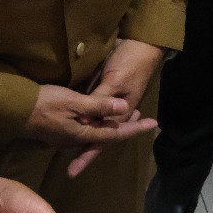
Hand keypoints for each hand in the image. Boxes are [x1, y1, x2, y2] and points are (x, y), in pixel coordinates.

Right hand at [22, 84, 157, 156]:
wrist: (12, 109)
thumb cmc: (44, 103)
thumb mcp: (74, 102)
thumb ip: (99, 105)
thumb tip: (125, 106)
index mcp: (83, 134)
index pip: (116, 134)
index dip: (135, 128)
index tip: (153, 123)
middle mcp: (76, 140)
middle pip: (107, 136)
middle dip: (125, 126)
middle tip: (142, 116)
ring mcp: (65, 137)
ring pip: (95, 133)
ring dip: (111, 124)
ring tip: (125, 113)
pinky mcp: (57, 132)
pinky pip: (84, 130)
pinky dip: (97, 122)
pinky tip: (97, 117)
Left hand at [67, 38, 165, 175]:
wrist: (142, 42)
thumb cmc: (131, 61)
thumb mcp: (115, 79)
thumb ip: (102, 99)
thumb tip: (90, 121)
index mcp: (121, 111)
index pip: (103, 138)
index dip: (88, 154)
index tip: (73, 170)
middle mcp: (116, 109)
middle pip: (99, 134)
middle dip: (84, 150)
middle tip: (70, 170)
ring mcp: (112, 99)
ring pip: (96, 123)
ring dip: (87, 136)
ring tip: (70, 150)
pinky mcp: (106, 87)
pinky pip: (94, 109)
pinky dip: (87, 117)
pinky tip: (78, 122)